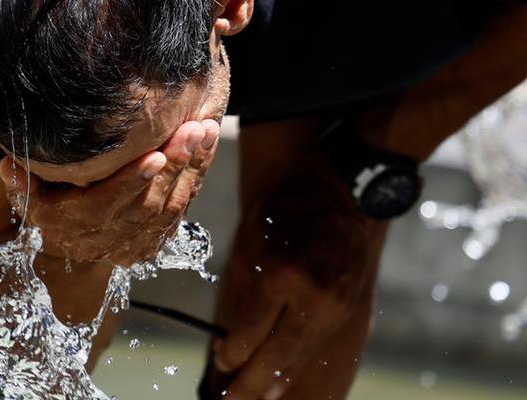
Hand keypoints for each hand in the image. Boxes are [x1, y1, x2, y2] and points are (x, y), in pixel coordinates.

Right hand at [0, 118, 220, 265]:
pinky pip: (180, 210)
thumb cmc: (48, 200)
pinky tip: (206, 148)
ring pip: (168, 208)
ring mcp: (131, 244)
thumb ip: (21, 180)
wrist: (70, 235)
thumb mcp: (28, 192)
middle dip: (173, 167)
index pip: (104, 206)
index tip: (154, 155)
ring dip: (190, 169)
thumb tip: (9, 165)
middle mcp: (103, 241)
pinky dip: (195, 178)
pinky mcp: (152, 241)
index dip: (131, 182)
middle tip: (192, 130)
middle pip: (145, 206)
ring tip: (204, 131)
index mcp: (71, 226)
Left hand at [208, 151, 387, 398]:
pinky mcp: (350, 311)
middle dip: (250, 384)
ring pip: (300, 357)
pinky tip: (282, 380)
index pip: (251, 331)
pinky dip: (297, 365)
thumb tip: (231, 336)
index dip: (233, 353)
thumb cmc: (288, 207)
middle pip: (277, 355)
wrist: (345, 190)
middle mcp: (313, 297)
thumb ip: (245, 288)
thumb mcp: (254, 239)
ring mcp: (336, 307)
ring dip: (275, 383)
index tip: (220, 362)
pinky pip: (317, 347)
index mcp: (282, 275)